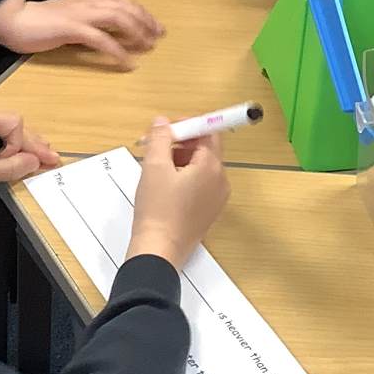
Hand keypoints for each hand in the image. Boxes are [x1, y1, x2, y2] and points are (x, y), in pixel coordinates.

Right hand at [0, 0, 163, 68]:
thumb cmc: (36, 22)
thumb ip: (85, 23)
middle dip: (145, 20)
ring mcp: (80, 15)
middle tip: (159, 35)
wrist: (12, 19)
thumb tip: (103, 33)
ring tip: (148, 46)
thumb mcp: (67, 19)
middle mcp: (87, 4)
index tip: (154, 24)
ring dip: (137, 32)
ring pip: (118, 18)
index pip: (121, 1)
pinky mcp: (71, 29)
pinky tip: (127, 62)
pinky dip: (117, 50)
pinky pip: (101, 39)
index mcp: (86, 1)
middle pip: (125, 8)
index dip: (140, 11)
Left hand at [0, 106, 59, 215]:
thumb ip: (12, 167)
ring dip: (12, 147)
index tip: (22, 165)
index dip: (22, 145)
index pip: (13, 123)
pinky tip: (5, 160)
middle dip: (26, 144)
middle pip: (8, 124)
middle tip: (50, 160)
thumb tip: (36, 161)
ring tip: (30, 162)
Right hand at [125, 119, 228, 268]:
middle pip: (205, 149)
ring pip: (200, 167)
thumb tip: (163, 123)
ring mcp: (216, 198)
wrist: (159, 250)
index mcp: (211, 167)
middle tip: (154, 145)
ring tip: (154, 166)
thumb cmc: (157, 210)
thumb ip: (160, 138)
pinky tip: (163, 184)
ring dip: (179, 159)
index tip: (166, 127)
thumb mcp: (154, 166)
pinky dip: (184, 177)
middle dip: (180, 142)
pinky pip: (200, 184)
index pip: (209, 132)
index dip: (188, 125)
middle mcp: (220, 181)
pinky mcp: (208, 211)